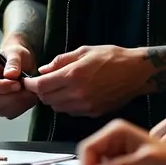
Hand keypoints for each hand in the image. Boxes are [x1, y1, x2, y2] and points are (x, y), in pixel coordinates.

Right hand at [0, 38, 38, 118]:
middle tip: (28, 88)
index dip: (1, 86)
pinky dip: (22, 107)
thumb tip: (11, 74)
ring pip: (2, 109)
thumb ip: (13, 62)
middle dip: (13, 96)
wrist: (20, 64)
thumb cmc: (14, 55)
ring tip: (30, 90)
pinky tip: (28, 96)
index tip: (17, 84)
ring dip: (19, 102)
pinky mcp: (0, 108)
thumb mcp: (15, 52)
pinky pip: (10, 114)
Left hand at [29, 44, 148, 116]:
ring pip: (58, 108)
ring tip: (60, 87)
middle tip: (45, 82)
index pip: (41, 86)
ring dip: (54, 99)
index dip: (31, 84)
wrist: (136, 72)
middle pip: (47, 99)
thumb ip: (60, 61)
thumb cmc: (111, 57)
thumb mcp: (83, 51)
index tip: (29, 81)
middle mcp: (78, 93)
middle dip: (42, 91)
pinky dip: (67, 105)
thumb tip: (43, 70)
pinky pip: (71, 112)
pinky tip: (74, 94)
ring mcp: (86, 106)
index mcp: (73, 76)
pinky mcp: (93, 113)